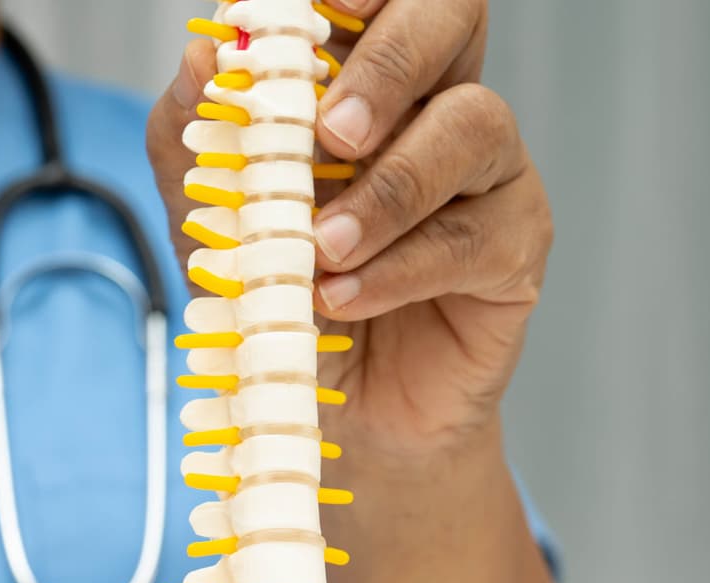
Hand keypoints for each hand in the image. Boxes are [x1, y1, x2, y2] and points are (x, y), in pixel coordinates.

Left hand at [148, 0, 549, 457]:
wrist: (313, 414)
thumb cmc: (274, 302)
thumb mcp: (209, 219)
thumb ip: (195, 137)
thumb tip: (198, 57)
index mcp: (366, 79)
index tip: (318, 5)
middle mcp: (436, 105)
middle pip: (453, 18)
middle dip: (389, 61)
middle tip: (330, 132)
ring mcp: (488, 174)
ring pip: (472, 125)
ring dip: (387, 189)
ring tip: (319, 251)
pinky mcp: (514, 249)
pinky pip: (470, 237)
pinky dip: (397, 269)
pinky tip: (344, 298)